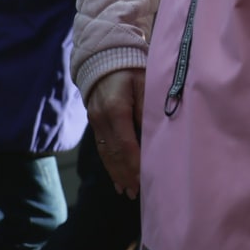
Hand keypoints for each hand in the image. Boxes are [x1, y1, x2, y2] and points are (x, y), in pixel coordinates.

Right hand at [86, 68, 144, 198]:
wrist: (106, 57)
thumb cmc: (133, 69)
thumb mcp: (145, 83)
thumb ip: (148, 108)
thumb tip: (155, 134)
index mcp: (116, 109)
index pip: (125, 144)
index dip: (134, 163)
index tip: (144, 178)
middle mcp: (101, 119)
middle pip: (114, 153)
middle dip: (126, 174)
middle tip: (137, 193)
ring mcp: (95, 122)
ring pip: (106, 154)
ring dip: (117, 174)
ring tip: (127, 191)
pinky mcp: (94, 123)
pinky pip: (102, 148)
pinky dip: (110, 165)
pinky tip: (117, 178)